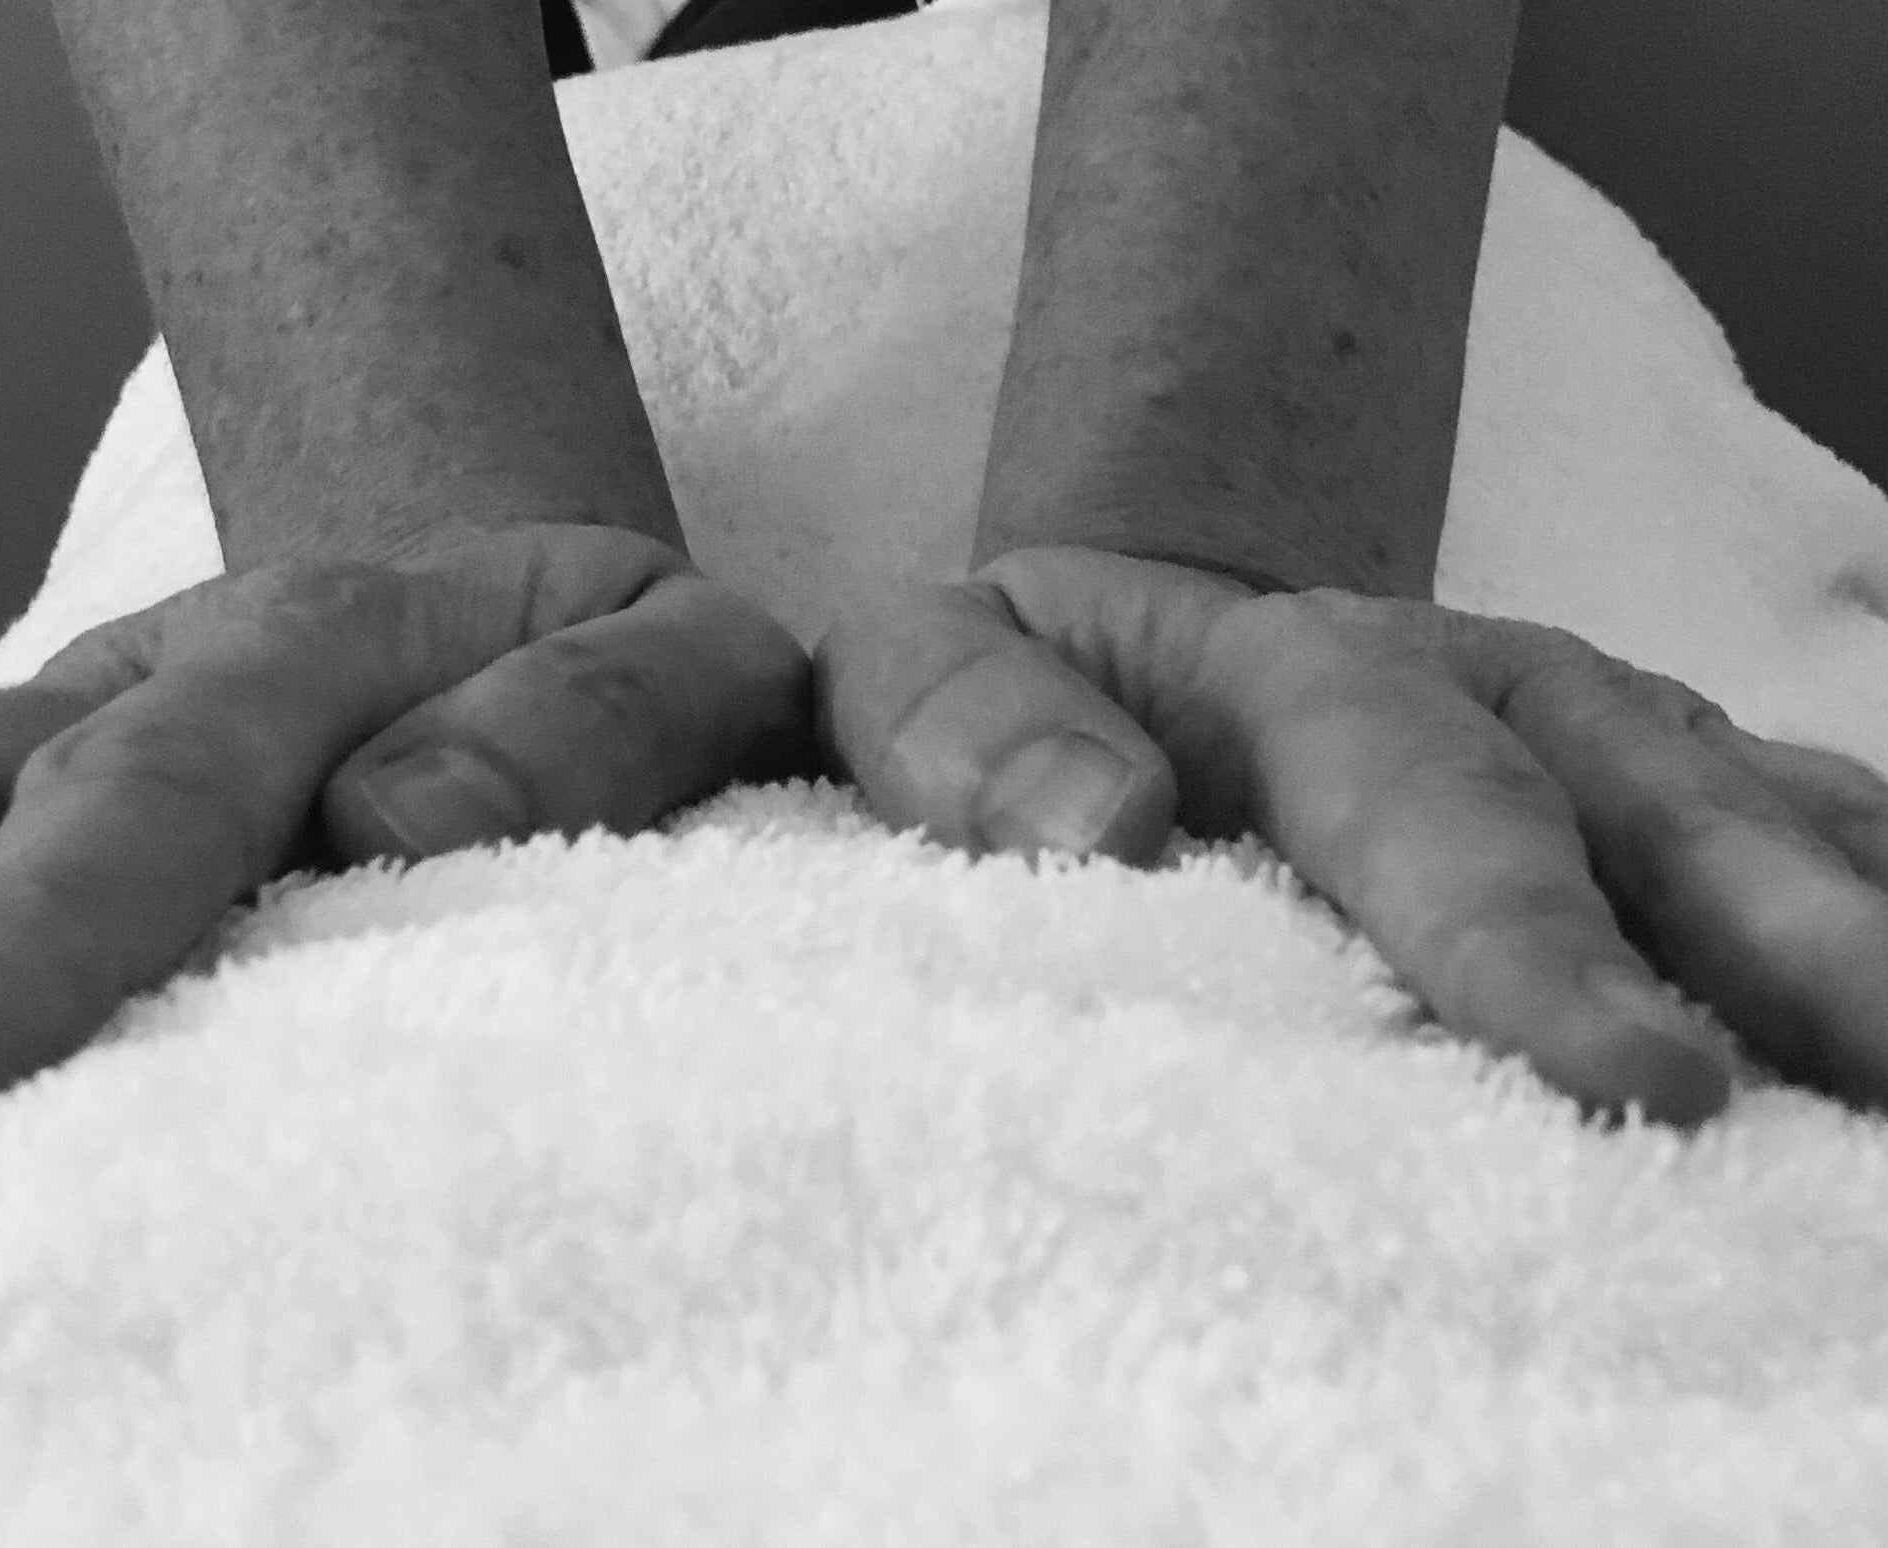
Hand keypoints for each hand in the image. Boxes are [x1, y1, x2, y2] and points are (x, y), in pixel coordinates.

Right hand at [0, 526, 811, 1135]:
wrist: (542, 595)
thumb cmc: (625, 673)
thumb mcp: (695, 662)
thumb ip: (601, 713)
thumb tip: (395, 813)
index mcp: (346, 640)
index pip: (211, 776)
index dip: (76, 917)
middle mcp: (187, 670)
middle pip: (30, 794)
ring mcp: (90, 716)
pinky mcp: (35, 764)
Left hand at [815, 546, 1887, 1126]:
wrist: (1124, 623)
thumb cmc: (1018, 690)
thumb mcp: (924, 670)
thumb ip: (966, 729)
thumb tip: (1106, 829)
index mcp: (1302, 669)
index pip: (1420, 804)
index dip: (1526, 942)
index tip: (1641, 1082)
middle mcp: (1483, 690)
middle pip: (1651, 813)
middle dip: (1787, 950)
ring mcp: (1583, 736)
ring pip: (1755, 821)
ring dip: (1862, 925)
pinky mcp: (1639, 788)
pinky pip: (1790, 829)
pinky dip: (1860, 893)